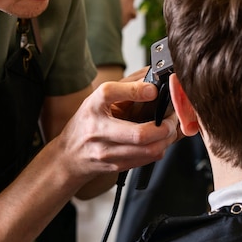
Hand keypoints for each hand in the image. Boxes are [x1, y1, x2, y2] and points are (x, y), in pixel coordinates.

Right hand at [52, 80, 178, 181]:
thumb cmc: (87, 123)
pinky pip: (148, 158)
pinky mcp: (116, 166)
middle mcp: (98, 129)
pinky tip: (159, 140)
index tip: (154, 90)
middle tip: (172, 118)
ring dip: (167, 139)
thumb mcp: (98, 100)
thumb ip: (125, 87)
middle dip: (165, 126)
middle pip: (139, 134)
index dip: (136, 90)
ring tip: (170, 129)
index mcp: (93, 106)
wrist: (70, 156)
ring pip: (149, 150)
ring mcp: (107, 152)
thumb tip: (153, 75)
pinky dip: (160, 148)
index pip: (110, 93)